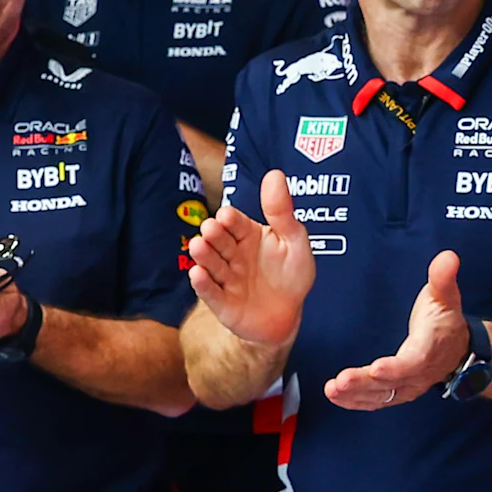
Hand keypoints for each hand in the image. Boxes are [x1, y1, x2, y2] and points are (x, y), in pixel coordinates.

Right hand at [187, 169, 315, 348]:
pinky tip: (197, 274)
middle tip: (211, 229)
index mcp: (247, 235)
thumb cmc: (292, 275)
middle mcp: (232, 254)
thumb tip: (275, 174)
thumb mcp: (294, 241)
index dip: (230, 219)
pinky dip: (203, 284)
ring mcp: (225, 278)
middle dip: (214, 234)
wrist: (288, 317)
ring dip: (204, 255)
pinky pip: (210, 292)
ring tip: (200, 246)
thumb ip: (282, 211)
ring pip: (211, 264)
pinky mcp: (222, 302)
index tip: (227, 216)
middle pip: (219, 241)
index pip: (235, 223)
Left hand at [324, 250, 469, 410]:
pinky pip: (376, 401)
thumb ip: (443, 278)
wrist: (458, 350)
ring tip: (332, 389)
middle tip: (340, 382)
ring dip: (355, 395)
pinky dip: (356, 401)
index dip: (395, 368)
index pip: (412, 362)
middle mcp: (417, 374)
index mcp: (428, 350)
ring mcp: (406, 386)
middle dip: (364, 383)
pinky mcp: (396, 392)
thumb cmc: (446, 321)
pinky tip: (337, 397)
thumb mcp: (446, 297)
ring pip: (380, 395)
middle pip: (390, 383)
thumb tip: (447, 257)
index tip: (377, 368)